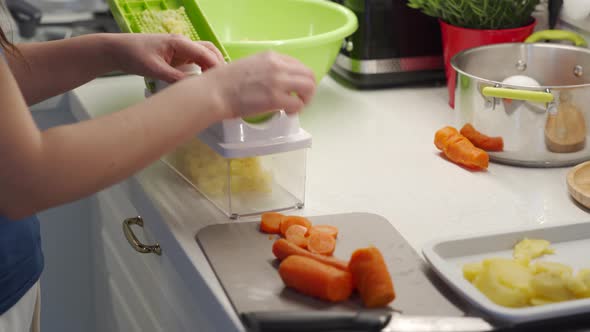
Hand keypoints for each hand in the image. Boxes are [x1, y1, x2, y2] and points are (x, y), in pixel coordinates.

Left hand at [108, 33, 224, 82]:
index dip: (216, 67)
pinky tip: (204, 83)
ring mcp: (181, 50)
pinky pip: (196, 62)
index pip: (205, 53)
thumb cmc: (133, 55)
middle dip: (218, 65)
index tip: (222, 83)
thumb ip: (175, 78)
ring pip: (204, 56)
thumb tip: (194, 88)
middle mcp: (183, 44)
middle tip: (222, 85)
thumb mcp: (154, 69)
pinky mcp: (178, 57)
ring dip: (212, 68)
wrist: (119, 51)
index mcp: (179, 42)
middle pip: (210, 51)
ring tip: (215, 85)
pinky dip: (204, 70)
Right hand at [202, 51, 316, 118]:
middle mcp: (278, 66)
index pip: (298, 65)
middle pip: (308, 75)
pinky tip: (287, 113)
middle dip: (308, 89)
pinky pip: (298, 104)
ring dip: (305, 99)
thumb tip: (276, 81)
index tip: (294, 88)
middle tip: (299, 100)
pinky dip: (296, 110)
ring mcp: (278, 82)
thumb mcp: (250, 65)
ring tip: (295, 106)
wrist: (215, 91)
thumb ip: (266, 69)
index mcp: (271, 56)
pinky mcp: (275, 99)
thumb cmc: (225, 81)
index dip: (300, 78)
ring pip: (308, 88)